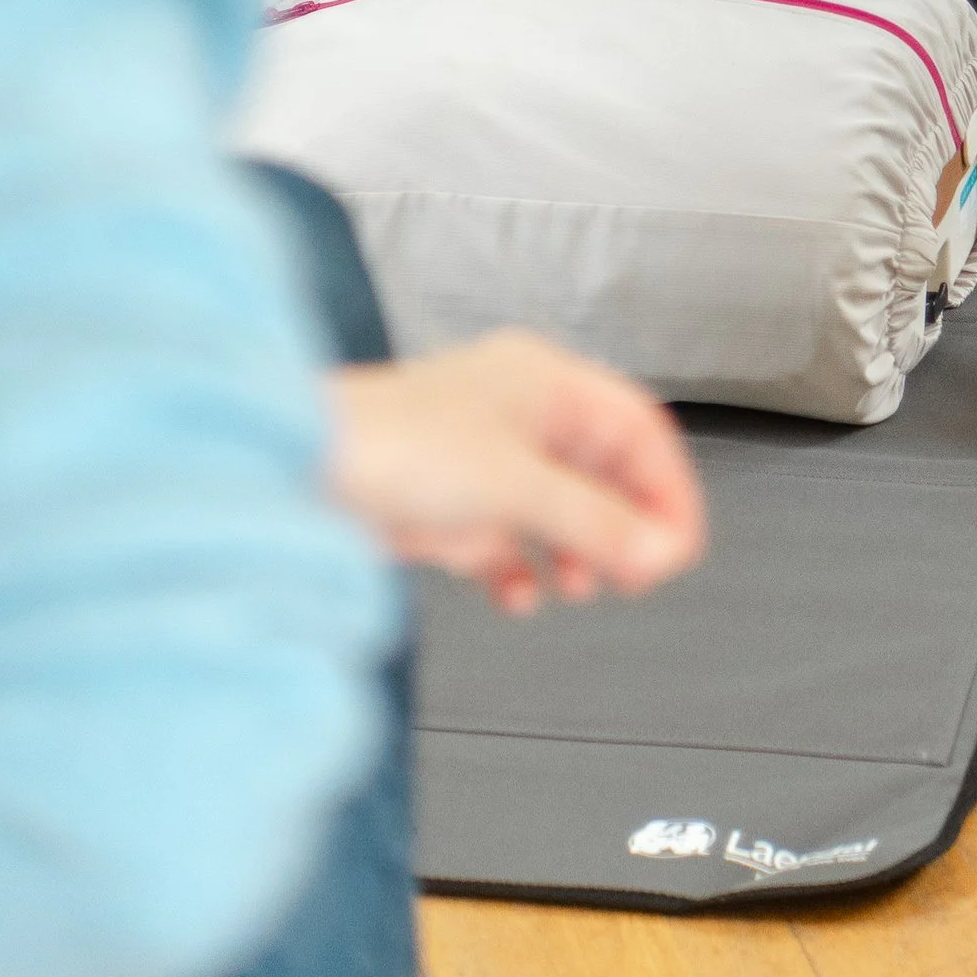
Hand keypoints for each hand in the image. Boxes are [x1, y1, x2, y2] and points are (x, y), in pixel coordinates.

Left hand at [327, 332, 706, 616]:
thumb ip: (594, 522)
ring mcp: (484, 460)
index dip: (667, 487)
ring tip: (588, 586)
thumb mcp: (516, 486)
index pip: (637, 428)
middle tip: (643, 573)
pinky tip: (522, 594)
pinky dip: (523, 569)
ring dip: (580, 550)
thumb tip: (656, 551)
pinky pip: (508, 540)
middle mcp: (518, 414)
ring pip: (559, 508)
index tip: (678, 544)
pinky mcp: (449, 505)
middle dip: (626, 525)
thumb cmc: (392, 444)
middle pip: (602, 470)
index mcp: (545, 382)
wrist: (299, 469)